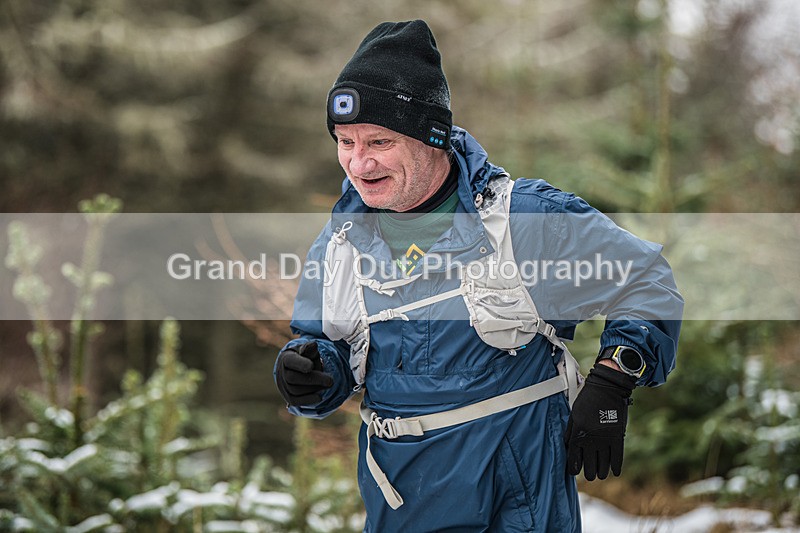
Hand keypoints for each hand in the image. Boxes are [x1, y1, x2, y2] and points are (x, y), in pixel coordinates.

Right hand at [275, 342, 333, 405]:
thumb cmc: (306, 358)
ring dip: (313, 388)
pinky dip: (308, 400)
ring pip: (295, 390)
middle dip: (313, 379)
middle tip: (330, 380)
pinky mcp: (288, 397)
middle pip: (293, 378)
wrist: (299, 370)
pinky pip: (295, 401)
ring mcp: (283, 386)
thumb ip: (310, 349)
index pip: (291, 361)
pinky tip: (319, 397)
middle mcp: (281, 373)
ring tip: (327, 385)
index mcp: (286, 358)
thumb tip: (313, 344)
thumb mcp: (309, 351)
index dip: (300, 364)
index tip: (311, 366)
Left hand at [564, 364, 635, 479]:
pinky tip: (614, 471)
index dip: (573, 468)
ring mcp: (605, 439)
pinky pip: (617, 457)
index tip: (574, 472)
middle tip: (590, 474)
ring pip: (603, 464)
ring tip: (600, 474)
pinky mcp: (618, 436)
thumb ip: (571, 432)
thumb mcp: (574, 414)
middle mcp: (591, 439)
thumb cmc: (587, 400)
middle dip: (589, 473)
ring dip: (601, 472)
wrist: (607, 388)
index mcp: (578, 433)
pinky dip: (615, 466)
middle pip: (589, 465)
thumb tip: (567, 447)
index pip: (574, 458)